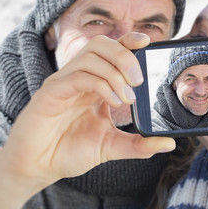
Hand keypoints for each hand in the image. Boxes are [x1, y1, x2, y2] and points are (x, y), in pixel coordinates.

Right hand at [0, 33, 174, 189]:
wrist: (38, 167)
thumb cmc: (69, 152)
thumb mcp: (111, 147)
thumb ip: (139, 144)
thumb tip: (169, 143)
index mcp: (94, 83)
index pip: (112, 50)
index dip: (129, 41)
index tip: (148, 42)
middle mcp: (79, 77)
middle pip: (101, 44)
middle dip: (125, 55)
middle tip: (139, 80)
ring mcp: (64, 82)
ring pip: (90, 55)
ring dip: (115, 72)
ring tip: (127, 97)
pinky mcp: (51, 93)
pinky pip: (78, 76)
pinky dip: (100, 84)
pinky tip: (113, 102)